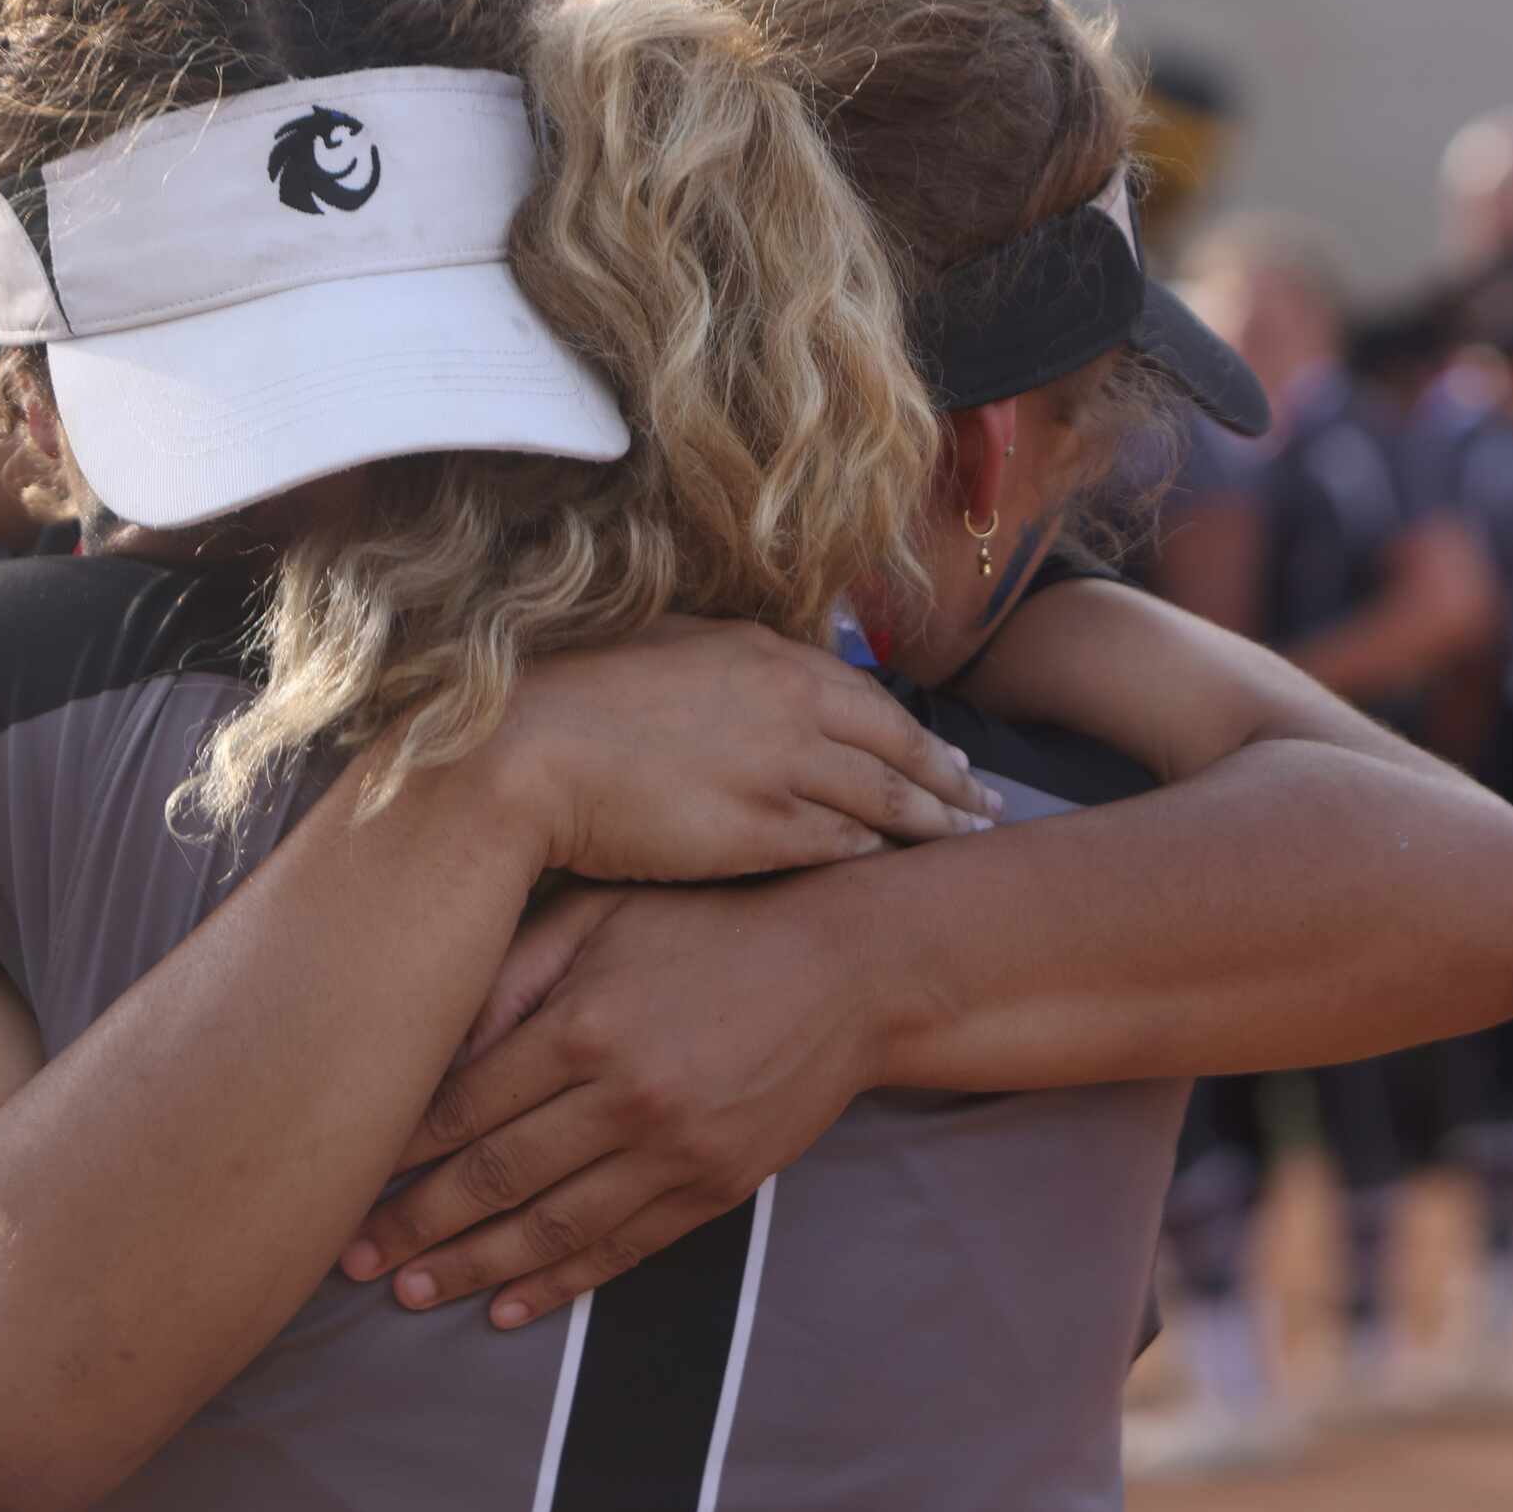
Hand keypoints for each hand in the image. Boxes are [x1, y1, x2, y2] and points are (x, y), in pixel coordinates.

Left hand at [337, 876, 881, 1326]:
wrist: (850, 968)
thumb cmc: (713, 921)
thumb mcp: (605, 912)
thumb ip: (513, 970)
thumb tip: (432, 1038)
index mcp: (582, 1023)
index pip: (462, 1105)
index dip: (396, 1150)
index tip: (342, 1176)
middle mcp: (623, 1097)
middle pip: (493, 1177)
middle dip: (413, 1225)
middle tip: (351, 1260)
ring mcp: (673, 1151)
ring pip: (552, 1228)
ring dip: (474, 1269)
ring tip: (410, 1294)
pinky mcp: (716, 1186)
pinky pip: (624, 1250)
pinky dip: (562, 1284)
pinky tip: (510, 1308)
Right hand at [497, 617, 997, 881]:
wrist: (528, 753)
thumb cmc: (571, 694)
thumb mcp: (661, 643)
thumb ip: (723, 655)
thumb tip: (754, 657)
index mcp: (764, 653)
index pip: (863, 694)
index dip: (910, 729)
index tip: (943, 752)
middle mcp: (791, 704)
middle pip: (897, 744)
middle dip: (948, 776)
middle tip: (985, 801)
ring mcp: (782, 768)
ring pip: (886, 797)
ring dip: (934, 820)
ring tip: (968, 838)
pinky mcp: (761, 830)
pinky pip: (842, 843)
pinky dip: (879, 854)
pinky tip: (898, 869)